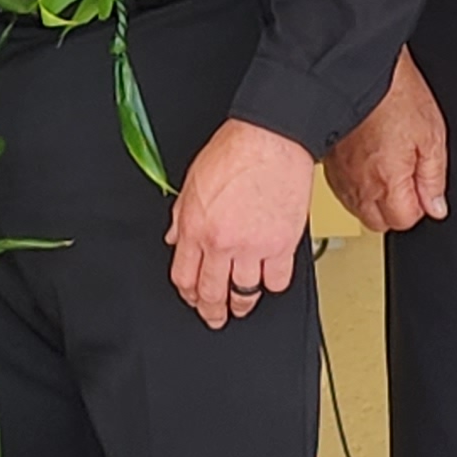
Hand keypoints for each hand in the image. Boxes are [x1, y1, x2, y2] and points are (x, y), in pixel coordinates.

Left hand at [166, 119, 317, 326]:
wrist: (271, 138)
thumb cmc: (234, 152)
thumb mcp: (193, 182)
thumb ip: (181, 216)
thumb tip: (174, 239)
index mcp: (195, 227)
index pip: (184, 278)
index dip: (188, 295)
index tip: (194, 299)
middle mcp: (222, 242)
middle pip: (212, 293)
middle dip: (212, 311)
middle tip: (216, 317)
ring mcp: (253, 246)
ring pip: (244, 294)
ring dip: (242, 304)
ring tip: (242, 304)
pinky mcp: (282, 244)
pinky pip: (277, 282)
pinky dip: (272, 285)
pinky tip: (269, 280)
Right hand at [324, 52, 448, 234]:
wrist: (361, 67)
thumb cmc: (396, 93)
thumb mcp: (432, 134)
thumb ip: (435, 178)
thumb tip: (437, 207)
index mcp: (387, 180)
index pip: (405, 220)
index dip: (420, 204)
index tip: (423, 183)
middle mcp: (359, 183)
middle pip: (379, 223)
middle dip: (396, 208)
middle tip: (408, 178)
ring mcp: (339, 174)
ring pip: (357, 210)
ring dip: (375, 200)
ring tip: (388, 171)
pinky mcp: (327, 162)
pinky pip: (341, 190)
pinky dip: (356, 186)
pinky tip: (367, 166)